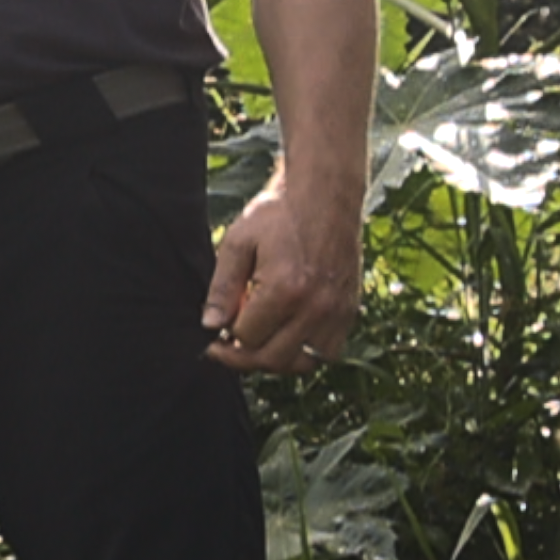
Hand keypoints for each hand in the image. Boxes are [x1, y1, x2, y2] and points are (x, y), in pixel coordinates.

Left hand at [201, 178, 360, 374]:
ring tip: (256, 342)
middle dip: (243, 356)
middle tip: (226, 345)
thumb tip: (209, 325)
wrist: (325, 196)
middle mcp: (315, 308)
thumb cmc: (278, 214)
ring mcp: (337, 313)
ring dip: (274, 359)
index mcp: (285, 290)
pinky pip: (327, 353)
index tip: (216, 328)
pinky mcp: (350, 312)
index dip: (225, 335)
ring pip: (301, 363)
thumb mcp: (237, 242)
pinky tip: (285, 336)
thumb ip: (222, 287)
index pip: (246, 337)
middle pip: (272, 358)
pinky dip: (304, 353)